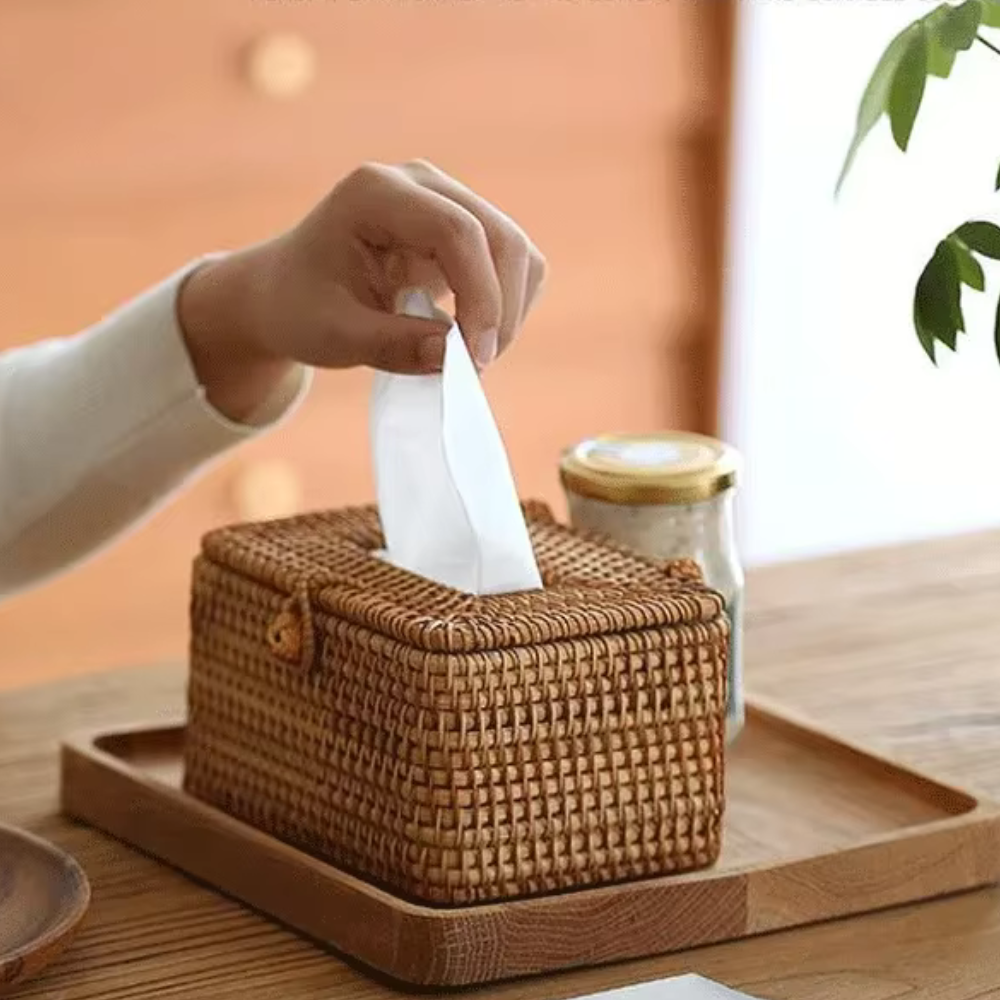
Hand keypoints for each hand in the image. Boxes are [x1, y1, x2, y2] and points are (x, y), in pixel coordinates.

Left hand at [178, 160, 546, 421]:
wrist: (286, 294)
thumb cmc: (300, 309)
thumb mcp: (334, 335)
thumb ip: (393, 346)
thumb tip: (455, 358)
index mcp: (376, 193)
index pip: (457, 232)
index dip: (480, 296)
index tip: (475, 358)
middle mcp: (418, 183)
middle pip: (499, 237)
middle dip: (501, 308)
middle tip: (475, 367)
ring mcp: (445, 200)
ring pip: (515, 249)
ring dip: (510, 308)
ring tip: (472, 355)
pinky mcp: (462, 227)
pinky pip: (512, 262)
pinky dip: (507, 303)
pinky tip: (472, 334)